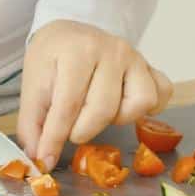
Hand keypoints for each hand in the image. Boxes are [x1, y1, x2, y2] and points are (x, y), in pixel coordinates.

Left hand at [17, 21, 173, 169]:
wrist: (69, 35)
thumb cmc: (52, 61)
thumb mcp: (33, 86)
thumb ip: (32, 124)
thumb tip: (39, 160)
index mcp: (78, 50)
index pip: (69, 103)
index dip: (56, 137)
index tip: (45, 159)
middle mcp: (113, 50)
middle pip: (103, 108)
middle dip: (82, 131)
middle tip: (70, 131)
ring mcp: (136, 58)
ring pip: (140, 102)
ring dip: (118, 118)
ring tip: (99, 114)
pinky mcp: (151, 68)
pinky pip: (162, 94)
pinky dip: (146, 109)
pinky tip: (124, 108)